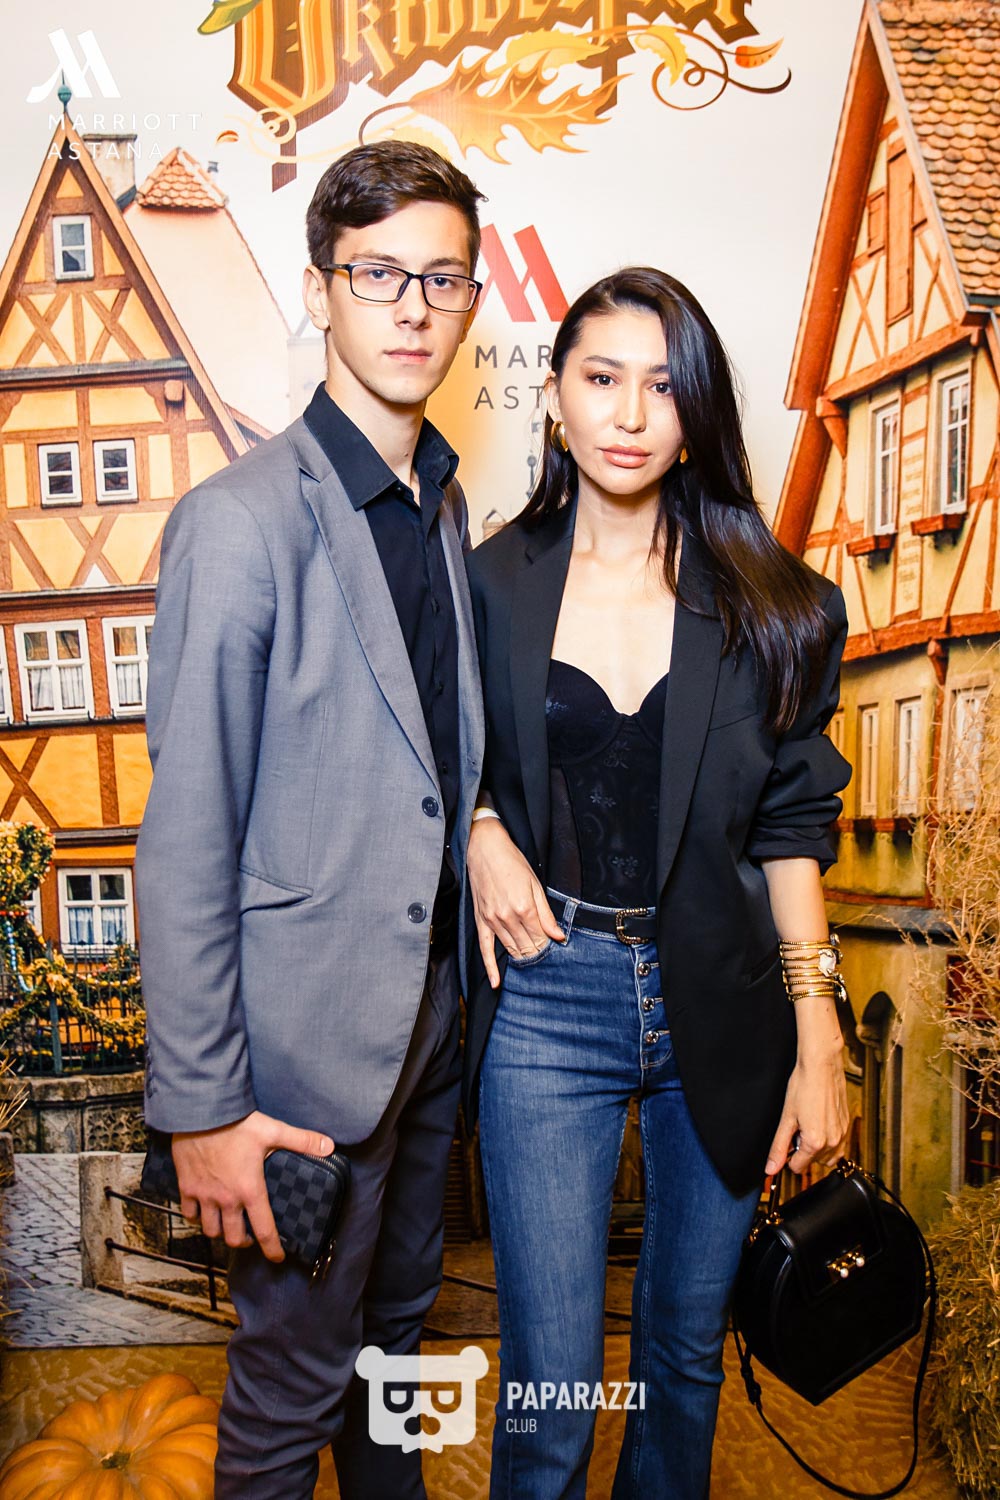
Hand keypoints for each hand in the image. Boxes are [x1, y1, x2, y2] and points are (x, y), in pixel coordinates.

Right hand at [172, 1110, 334, 1261]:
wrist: (200, 1111)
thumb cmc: (237, 1122)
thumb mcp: (273, 1130)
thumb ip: (302, 1141)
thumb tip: (329, 1146)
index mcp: (250, 1190)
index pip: (264, 1230)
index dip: (272, 1249)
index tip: (278, 1257)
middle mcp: (226, 1199)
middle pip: (234, 1238)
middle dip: (244, 1242)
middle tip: (251, 1237)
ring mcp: (204, 1196)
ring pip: (210, 1230)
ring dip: (220, 1232)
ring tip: (228, 1225)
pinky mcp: (186, 1187)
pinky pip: (189, 1213)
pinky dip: (196, 1217)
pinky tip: (203, 1211)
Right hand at [467, 817, 564, 987]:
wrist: (485, 850)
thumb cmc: (512, 863)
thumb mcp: (535, 884)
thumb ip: (546, 913)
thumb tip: (559, 936)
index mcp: (525, 908)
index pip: (541, 938)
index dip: (549, 946)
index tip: (555, 950)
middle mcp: (508, 918)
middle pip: (527, 946)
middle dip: (538, 953)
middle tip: (547, 960)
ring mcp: (492, 921)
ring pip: (510, 949)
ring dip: (522, 957)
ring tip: (532, 965)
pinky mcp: (481, 921)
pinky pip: (484, 948)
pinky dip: (490, 967)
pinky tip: (495, 982)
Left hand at [764, 1047, 849, 1177]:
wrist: (821, 1066)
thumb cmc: (804, 1086)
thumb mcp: (786, 1118)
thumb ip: (779, 1147)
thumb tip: (771, 1168)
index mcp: (815, 1142)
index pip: (797, 1167)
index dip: (788, 1155)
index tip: (787, 1140)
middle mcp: (832, 1142)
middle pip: (812, 1162)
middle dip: (802, 1150)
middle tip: (797, 1126)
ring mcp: (842, 1134)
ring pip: (827, 1156)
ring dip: (816, 1147)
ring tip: (808, 1124)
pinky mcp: (846, 1125)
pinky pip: (837, 1145)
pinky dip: (827, 1140)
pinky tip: (819, 1122)